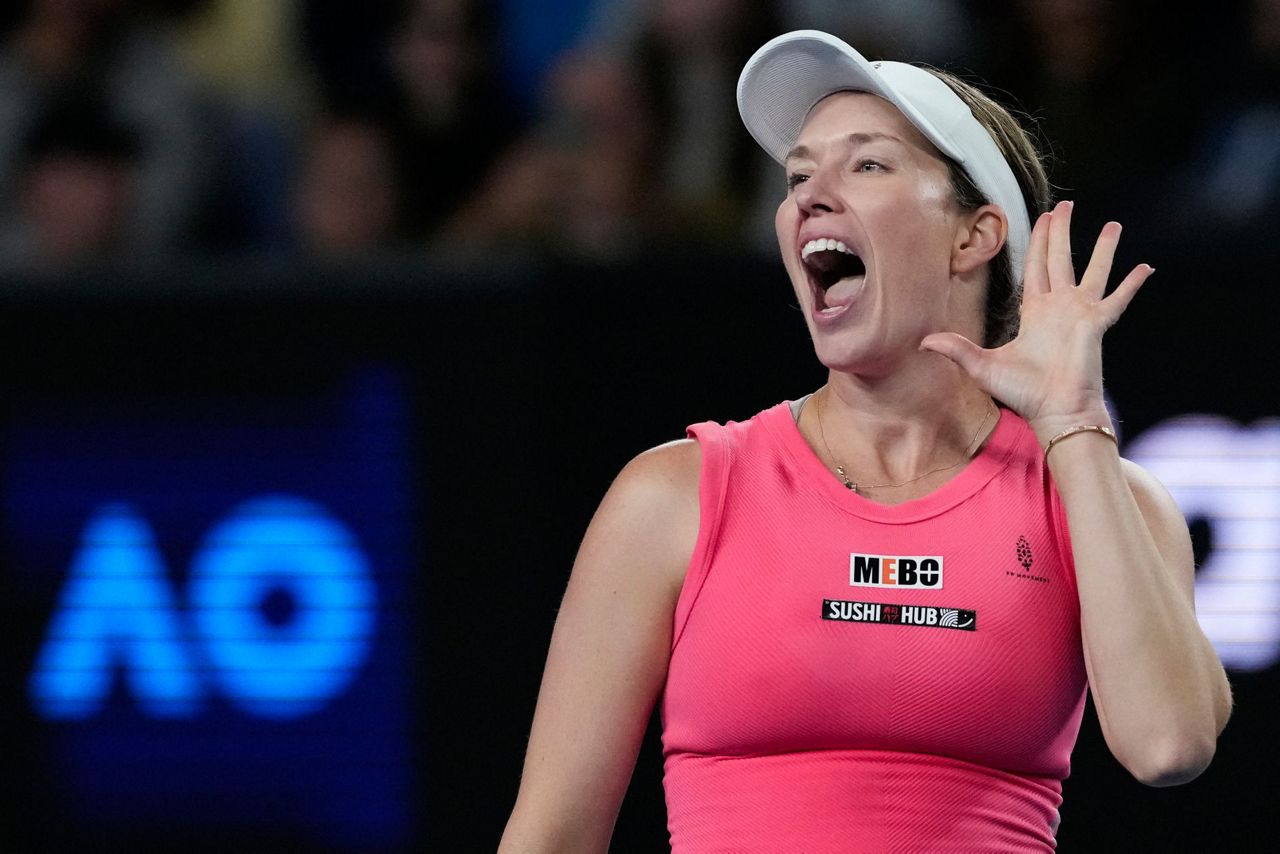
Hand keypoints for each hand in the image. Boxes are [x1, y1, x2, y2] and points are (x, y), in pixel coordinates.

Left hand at [920, 200, 1153, 444]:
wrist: (1055, 411)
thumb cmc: (1023, 393)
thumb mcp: (982, 366)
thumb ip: (956, 349)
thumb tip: (923, 342)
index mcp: (1034, 312)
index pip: (1036, 268)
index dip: (1038, 244)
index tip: (1042, 219)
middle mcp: (1059, 307)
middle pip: (1060, 259)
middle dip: (1061, 232)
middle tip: (1065, 205)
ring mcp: (1081, 314)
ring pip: (1093, 270)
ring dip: (1103, 248)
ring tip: (1112, 225)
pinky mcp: (1097, 324)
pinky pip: (1118, 298)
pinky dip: (1132, 283)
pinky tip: (1146, 267)